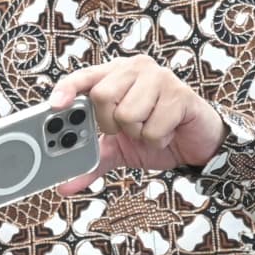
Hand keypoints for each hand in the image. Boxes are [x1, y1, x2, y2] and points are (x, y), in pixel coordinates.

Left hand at [50, 53, 222, 177]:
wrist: (198, 143)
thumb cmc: (157, 135)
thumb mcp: (118, 150)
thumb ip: (91, 162)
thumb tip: (64, 185)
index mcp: (116, 74)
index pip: (84, 76)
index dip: (67, 89)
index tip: (55, 105)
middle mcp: (136, 69)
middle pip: (103, 96)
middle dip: (111, 124)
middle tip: (126, 129)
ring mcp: (160, 78)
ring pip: (128, 114)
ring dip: (138, 134)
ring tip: (150, 129)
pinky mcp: (180, 94)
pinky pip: (153, 128)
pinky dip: (158, 140)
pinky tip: (168, 132)